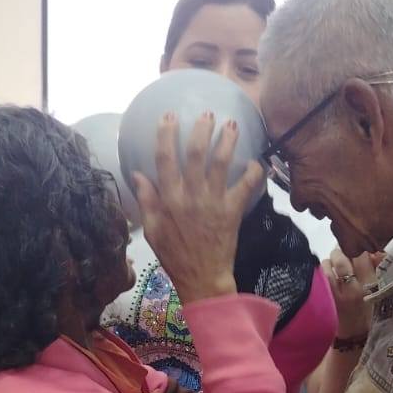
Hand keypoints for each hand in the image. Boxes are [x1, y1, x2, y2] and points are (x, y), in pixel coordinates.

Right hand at [132, 115, 264, 305]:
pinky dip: (253, 172)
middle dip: (200, 130)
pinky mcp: (232, 212)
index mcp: (169, 199)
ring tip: (231, 124)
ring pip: (220, 163)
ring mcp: (212, 202)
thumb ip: (146, 201)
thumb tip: (137, 174)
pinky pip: (245, 186)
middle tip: (207, 113)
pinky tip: (255, 162)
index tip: (168, 116)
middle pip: (195, 154)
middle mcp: (190, 196)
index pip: (164, 159)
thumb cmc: (175, 257)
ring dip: (226, 141)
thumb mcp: (153, 230)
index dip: (165, 135)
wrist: (203, 279)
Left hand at [322, 249, 382, 337]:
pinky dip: (322, 271)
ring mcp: (336, 294)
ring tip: (334, 265)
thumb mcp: (380, 293)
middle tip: (343, 254)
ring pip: (327, 264)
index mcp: (371, 286)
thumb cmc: (370, 314)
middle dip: (341, 251)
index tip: (358, 250)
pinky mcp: (324, 299)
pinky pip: (319, 276)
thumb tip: (372, 251)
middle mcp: (353, 289)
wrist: (355, 340)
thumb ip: (376, 270)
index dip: (359, 249)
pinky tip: (326, 275)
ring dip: (329, 261)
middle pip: (342, 257)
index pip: (363, 256)